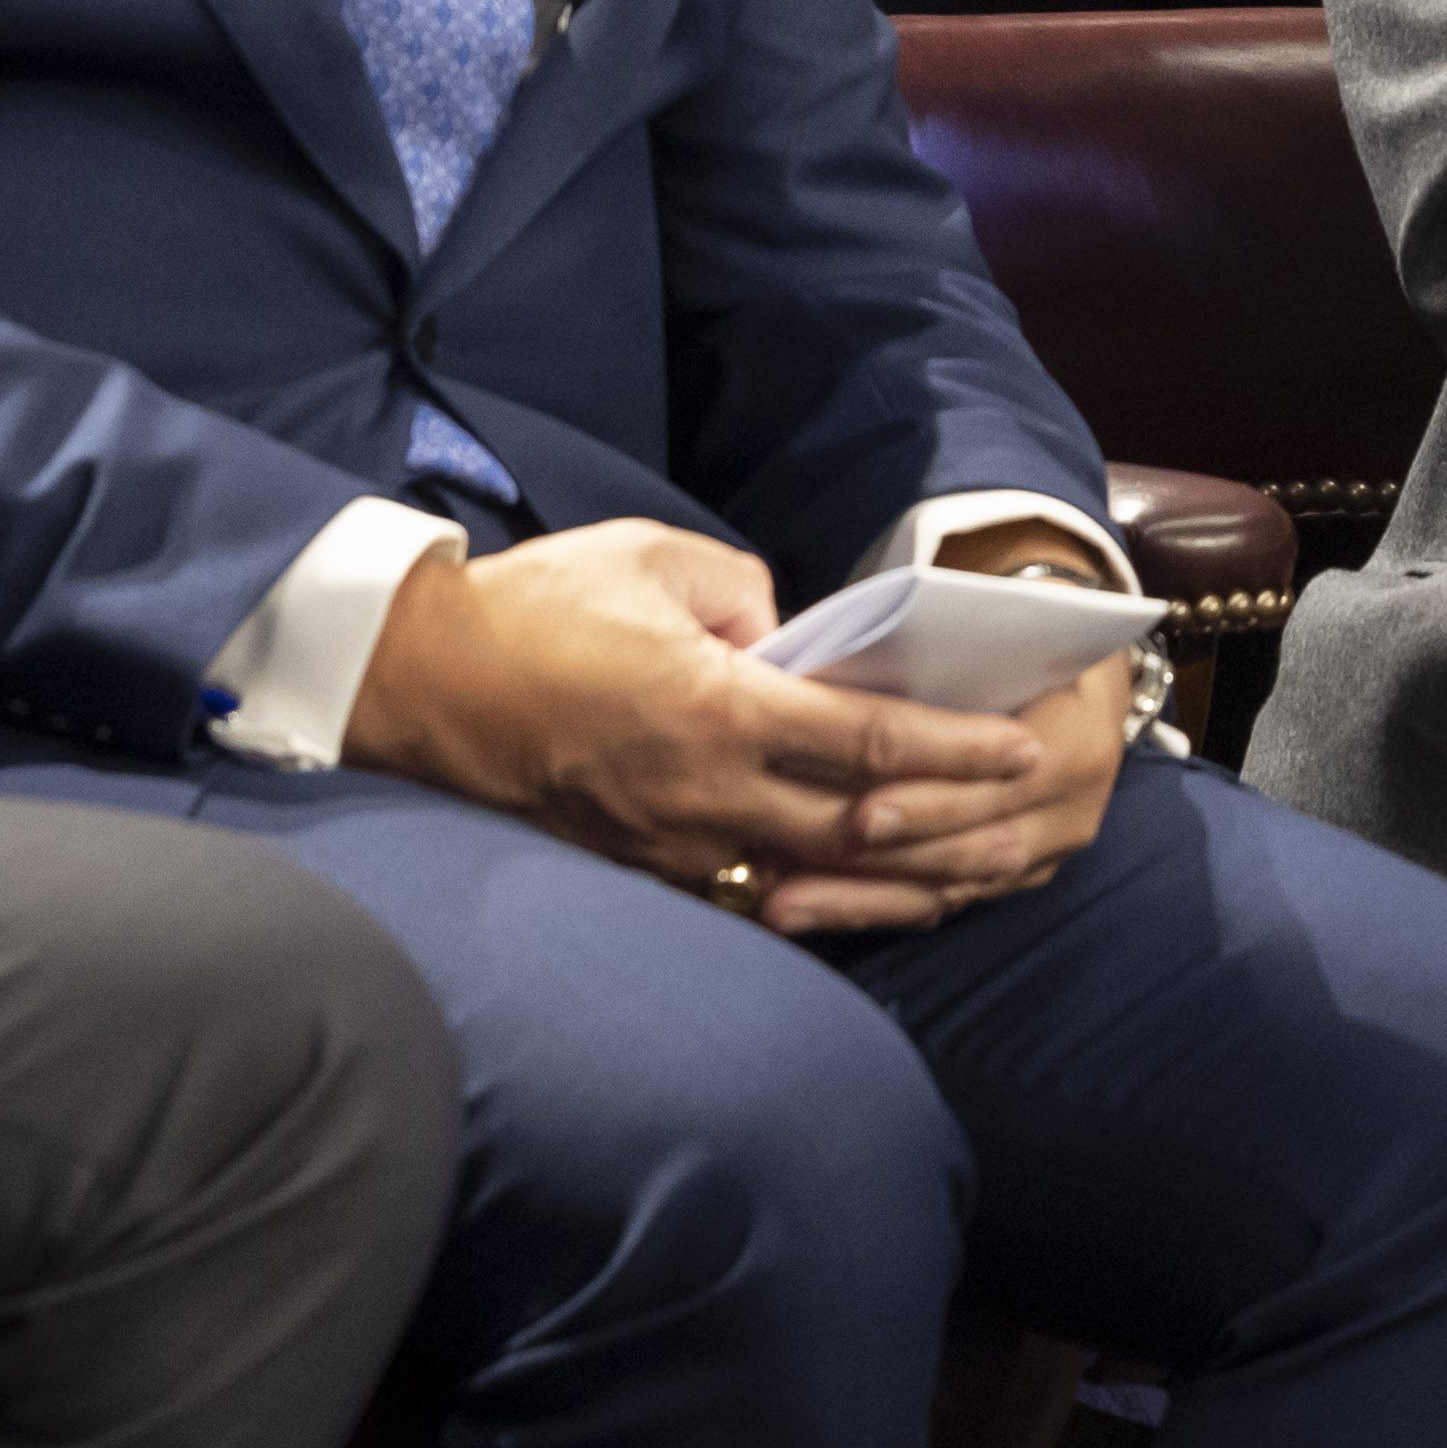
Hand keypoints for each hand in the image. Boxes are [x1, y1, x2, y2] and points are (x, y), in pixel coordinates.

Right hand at [345, 521, 1070, 938]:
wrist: (423, 682)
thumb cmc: (536, 606)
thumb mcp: (652, 556)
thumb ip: (746, 592)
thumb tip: (792, 639)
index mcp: (718, 708)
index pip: (868, 742)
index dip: (955, 749)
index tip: (1019, 747)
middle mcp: (706, 793)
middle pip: (860, 830)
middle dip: (952, 829)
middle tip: (1022, 822)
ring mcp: (674, 844)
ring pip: (813, 876)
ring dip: (896, 877)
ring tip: (966, 869)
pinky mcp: (643, 867)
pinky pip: (754, 889)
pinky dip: (819, 891)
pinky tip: (860, 885)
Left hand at [807, 522, 1143, 923]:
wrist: (1074, 662)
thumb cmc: (1015, 629)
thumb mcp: (997, 625)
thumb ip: (938, 657)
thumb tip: (824, 683)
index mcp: (1077, 734)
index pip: (1002, 786)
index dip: (931, 806)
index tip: (858, 817)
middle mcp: (1074, 805)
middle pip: (975, 850)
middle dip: (883, 865)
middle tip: (794, 872)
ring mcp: (1049, 847)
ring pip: (954, 888)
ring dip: (863, 900)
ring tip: (784, 904)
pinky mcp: (1018, 873)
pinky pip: (945, 900)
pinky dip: (876, 904)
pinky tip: (811, 910)